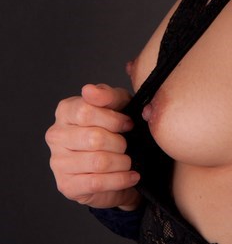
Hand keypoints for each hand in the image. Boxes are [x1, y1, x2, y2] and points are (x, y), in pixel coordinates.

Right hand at [45, 83, 141, 209]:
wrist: (116, 162)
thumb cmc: (114, 127)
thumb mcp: (118, 104)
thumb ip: (106, 95)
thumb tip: (88, 90)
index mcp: (66, 110)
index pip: (86, 112)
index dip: (113, 119)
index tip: (128, 124)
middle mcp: (56, 135)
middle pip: (94, 138)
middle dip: (119, 143)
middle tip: (127, 144)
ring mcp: (58, 162)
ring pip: (98, 162)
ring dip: (122, 162)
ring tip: (128, 160)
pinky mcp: (66, 185)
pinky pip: (97, 183)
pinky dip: (120, 179)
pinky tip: (130, 175)